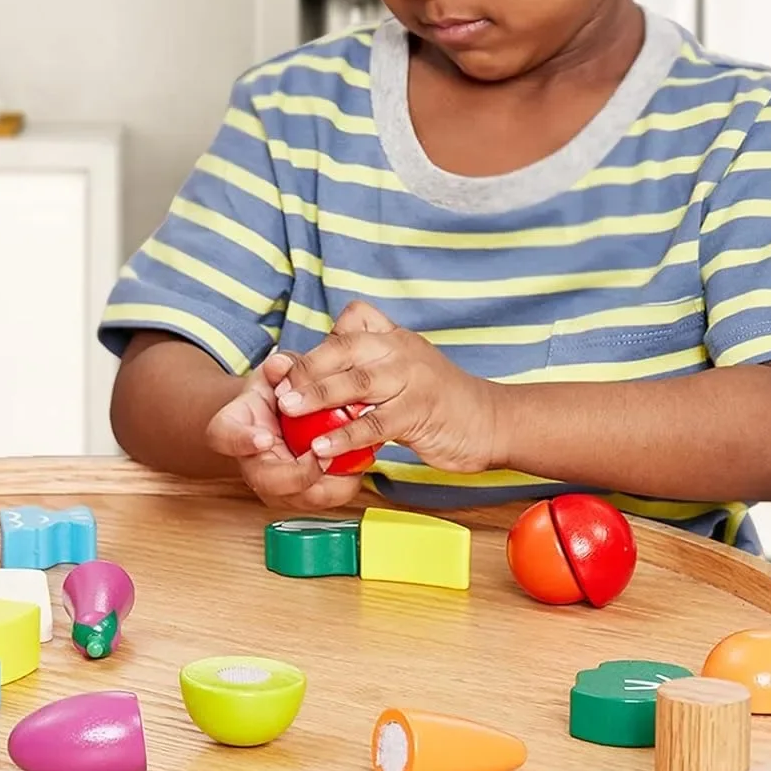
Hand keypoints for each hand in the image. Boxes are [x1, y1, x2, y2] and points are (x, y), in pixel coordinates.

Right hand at [204, 358, 367, 510]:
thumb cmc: (274, 395)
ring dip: (329, 484)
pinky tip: (359, 463)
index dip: (242, 441)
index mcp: (233, 428)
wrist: (278, 421)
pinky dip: (345, 484)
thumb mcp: (274, 373)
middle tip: (324, 456)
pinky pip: (326, 498)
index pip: (225, 437)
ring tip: (353, 457)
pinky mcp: (302, 496)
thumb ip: (278, 367)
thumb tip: (282, 365)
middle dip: (299, 474)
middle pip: (265, 481)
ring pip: (300, 498)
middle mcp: (250, 464)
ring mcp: (275, 486)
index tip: (265, 438)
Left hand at [271, 300, 499, 472]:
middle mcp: (401, 350)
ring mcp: (412, 379)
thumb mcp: (405, 368)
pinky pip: (375, 423)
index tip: (288, 366)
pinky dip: (345, 436)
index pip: (352, 322)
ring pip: (357, 383)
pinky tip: (324, 448)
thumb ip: (368, 364)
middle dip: (307, 369)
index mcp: (394, 337)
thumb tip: (320, 370)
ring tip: (288, 412)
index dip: (318, 343)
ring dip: (318, 398)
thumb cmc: (440, 398)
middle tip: (278, 390)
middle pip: (345, 349)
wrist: (493, 421)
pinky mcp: (419, 411)